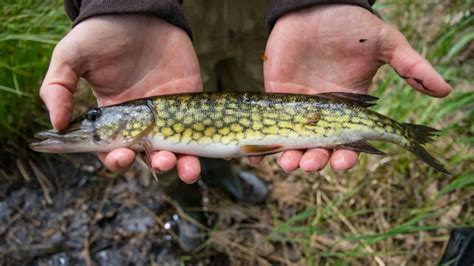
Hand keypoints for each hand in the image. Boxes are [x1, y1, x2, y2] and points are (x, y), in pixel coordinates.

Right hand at [40, 15, 202, 182]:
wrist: (137, 9)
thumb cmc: (101, 33)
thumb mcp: (71, 57)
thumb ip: (58, 88)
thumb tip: (56, 124)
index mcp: (113, 116)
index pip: (115, 149)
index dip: (117, 159)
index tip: (122, 156)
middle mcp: (142, 120)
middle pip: (150, 155)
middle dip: (156, 165)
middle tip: (160, 162)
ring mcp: (168, 111)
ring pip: (177, 149)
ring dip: (182, 165)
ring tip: (184, 167)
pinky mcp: (189, 98)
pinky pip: (197, 127)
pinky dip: (202, 145)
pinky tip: (201, 154)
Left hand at [259, 4, 450, 171]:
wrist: (316, 6)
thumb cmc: (350, 24)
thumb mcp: (385, 44)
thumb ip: (411, 66)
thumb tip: (445, 89)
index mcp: (349, 108)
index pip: (349, 142)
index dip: (346, 156)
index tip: (342, 163)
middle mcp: (324, 114)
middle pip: (320, 149)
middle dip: (315, 160)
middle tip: (310, 163)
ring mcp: (299, 108)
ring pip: (294, 143)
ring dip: (291, 157)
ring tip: (288, 163)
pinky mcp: (277, 97)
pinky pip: (268, 126)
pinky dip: (261, 144)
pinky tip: (254, 155)